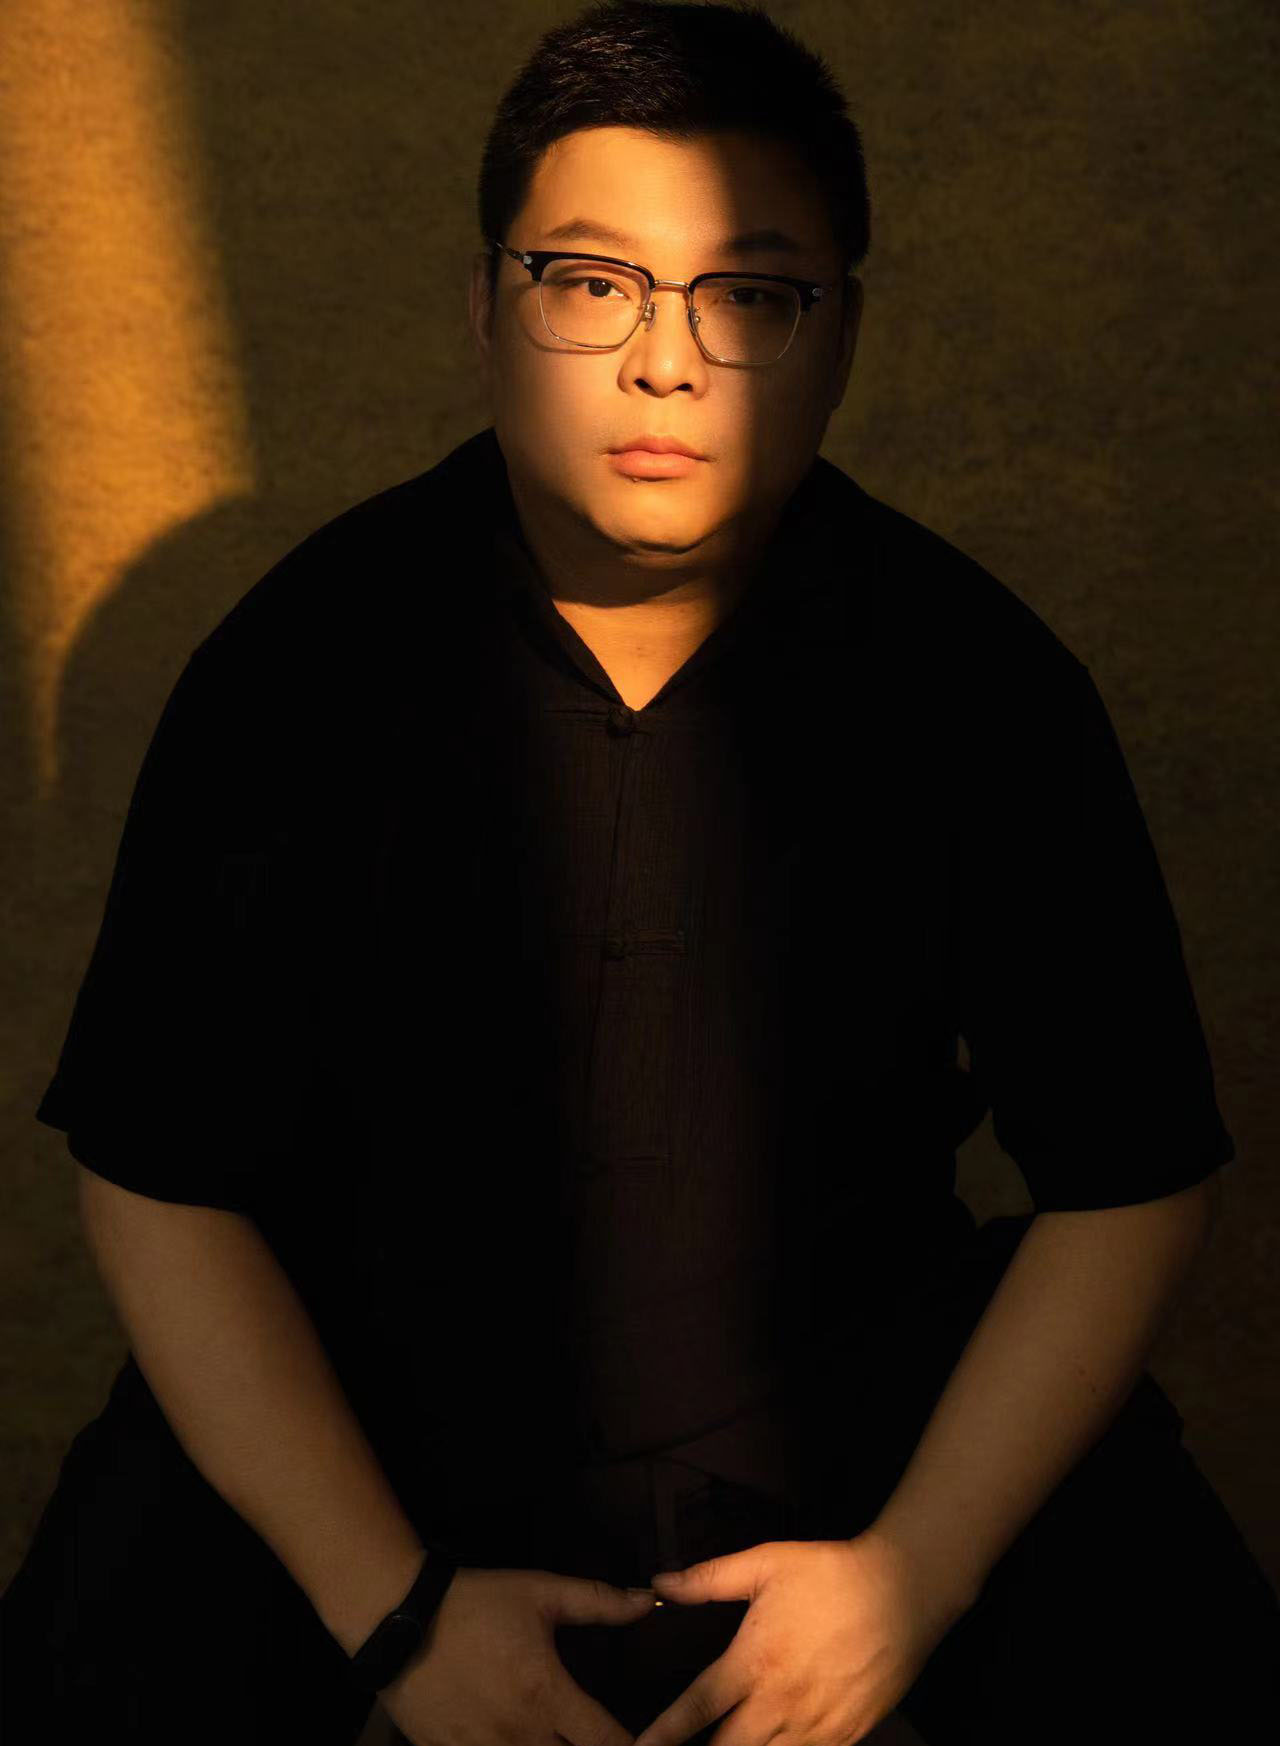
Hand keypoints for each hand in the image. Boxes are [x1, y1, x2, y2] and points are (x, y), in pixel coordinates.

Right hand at [377, 1564, 659, 1745]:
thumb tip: (647, 1602)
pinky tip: (521, 1743)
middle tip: (596, 1738)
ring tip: (562, 1741)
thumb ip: (597, 1601)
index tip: (654, 1741)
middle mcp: (520, 1737)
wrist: (398, 1618)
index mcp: (547, 1696)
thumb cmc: (475, 1603)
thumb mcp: (540, 1592)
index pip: (608, 1743)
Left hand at [631, 1533, 972, 1745]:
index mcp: (753, 1662)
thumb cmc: (830, 1573)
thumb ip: (709, 1578)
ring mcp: (816, 1727)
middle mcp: (780, 1704)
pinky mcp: (847, 1737)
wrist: (904, 1590)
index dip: (663, 1735)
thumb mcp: (765, 1563)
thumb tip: (660, 1582)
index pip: (695, 1710)